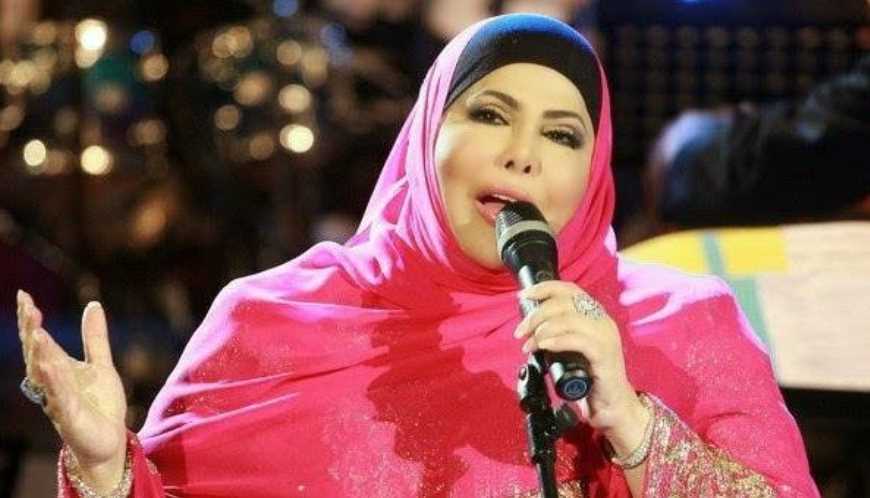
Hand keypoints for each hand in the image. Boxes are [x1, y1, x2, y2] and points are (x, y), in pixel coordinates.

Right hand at [17, 290, 127, 491]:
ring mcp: (58, 400)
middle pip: (37, 354)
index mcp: (58, 369)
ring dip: (39, 354)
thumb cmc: (100, 404)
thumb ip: (95, 337)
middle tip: (29, 307)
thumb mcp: (101, 364)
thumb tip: (93, 304)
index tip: (24, 295)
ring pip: (43, 375)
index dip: (31, 320)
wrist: (110, 440)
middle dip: (31, 331)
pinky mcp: (69, 416)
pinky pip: (59, 397)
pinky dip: (54, 381)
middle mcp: (52, 383)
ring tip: (36, 331)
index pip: (40, 341)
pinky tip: (50, 365)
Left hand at [513, 282, 649, 454]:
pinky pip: (578, 340)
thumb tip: (528, 326)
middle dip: (536, 315)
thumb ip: (556, 333)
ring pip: (568, 319)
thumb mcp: (570, 348)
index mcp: (594, 315)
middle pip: (564, 303)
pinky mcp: (605, 354)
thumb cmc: (589, 377)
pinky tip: (543, 346)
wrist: (611, 405)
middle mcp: (602, 321)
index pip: (569, 289)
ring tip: (528, 345)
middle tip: (520, 332)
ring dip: (541, 330)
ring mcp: (605, 336)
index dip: (544, 288)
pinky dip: (556, 341)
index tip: (523, 296)